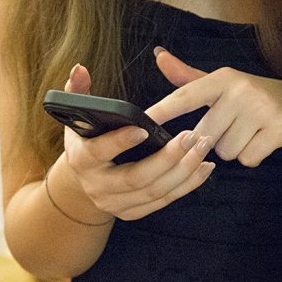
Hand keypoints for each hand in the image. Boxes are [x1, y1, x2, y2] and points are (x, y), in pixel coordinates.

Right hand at [54, 63, 215, 221]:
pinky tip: (204, 167)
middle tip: (191, 136)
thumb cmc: (86, 141)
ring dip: (183, 171)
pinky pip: (164, 201)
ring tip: (203, 147)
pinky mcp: (133, 212)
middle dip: (166, 158)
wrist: (83, 182)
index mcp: (81, 160)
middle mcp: (97, 187)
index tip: (144, 129)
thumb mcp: (77, 116)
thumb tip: (80, 68)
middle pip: (135, 178)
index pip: (98, 153)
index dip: (120, 142)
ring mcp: (116, 204)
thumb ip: (77, 90)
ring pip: (154, 191)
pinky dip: (187, 185)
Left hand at [147, 48, 281, 165]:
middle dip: (214, 139)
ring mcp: (262, 109)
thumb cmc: (253, 98)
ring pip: (225, 150)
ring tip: (249, 132)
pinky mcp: (279, 128)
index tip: (140, 122)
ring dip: (234, 149)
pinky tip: (262, 141)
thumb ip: (188, 77)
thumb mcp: (222, 85)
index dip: (162, 110)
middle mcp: (242, 90)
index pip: (186, 96)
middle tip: (234, 126)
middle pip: (204, 135)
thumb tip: (159, 55)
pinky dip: (252, 156)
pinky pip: (247, 158)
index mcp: (223, 78)